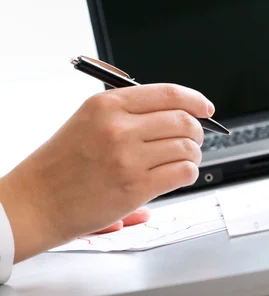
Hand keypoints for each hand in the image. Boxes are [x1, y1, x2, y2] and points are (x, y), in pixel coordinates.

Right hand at [0, 84, 212, 261]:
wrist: (36, 203)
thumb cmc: (62, 163)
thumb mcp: (88, 120)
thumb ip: (130, 111)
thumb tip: (178, 109)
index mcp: (108, 105)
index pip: (169, 93)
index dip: (195, 100)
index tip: (206, 108)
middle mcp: (119, 127)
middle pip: (184, 120)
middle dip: (197, 131)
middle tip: (194, 139)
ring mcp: (128, 158)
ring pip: (187, 147)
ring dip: (194, 154)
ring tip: (184, 160)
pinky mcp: (136, 187)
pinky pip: (183, 172)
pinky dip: (189, 173)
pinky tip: (180, 175)